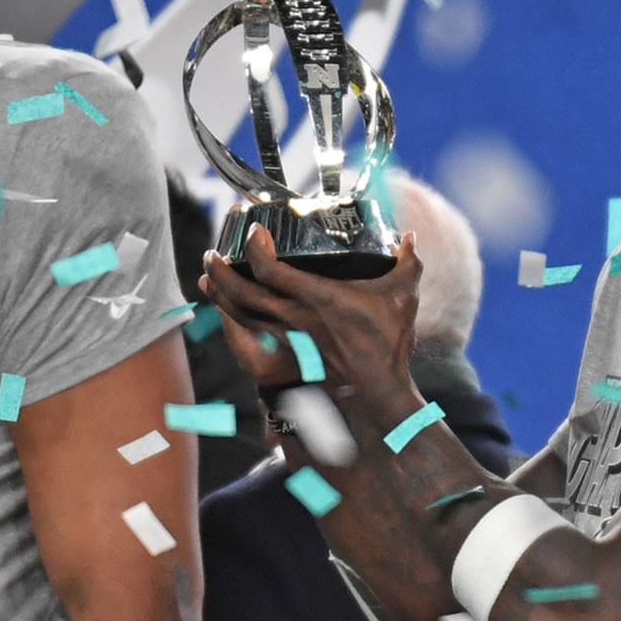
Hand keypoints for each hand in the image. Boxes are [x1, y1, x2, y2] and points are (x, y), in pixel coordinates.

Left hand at [201, 223, 423, 412]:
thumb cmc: (388, 343)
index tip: (255, 230)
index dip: (254, 246)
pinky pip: (250, 330)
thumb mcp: (404, 296)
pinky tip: (228, 305)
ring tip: (209, 273)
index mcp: (317, 298)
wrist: (378, 390)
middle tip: (212, 250)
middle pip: (240, 291)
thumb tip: (411, 238)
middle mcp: (294, 316)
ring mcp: (288, 336)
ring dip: (219, 293)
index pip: (269, 268)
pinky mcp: (289, 350)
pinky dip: (233, 315)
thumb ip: (409, 261)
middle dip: (220, 269)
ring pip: (239, 313)